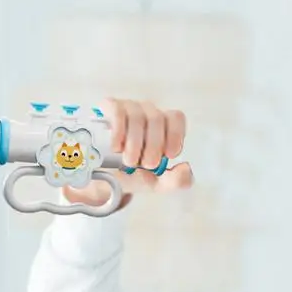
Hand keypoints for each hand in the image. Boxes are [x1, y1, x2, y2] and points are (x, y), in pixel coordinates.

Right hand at [63, 98, 193, 207]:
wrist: (105, 179)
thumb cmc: (134, 175)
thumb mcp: (158, 183)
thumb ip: (177, 181)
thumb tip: (187, 167)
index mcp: (164, 128)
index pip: (176, 118)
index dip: (175, 136)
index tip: (168, 155)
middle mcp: (148, 113)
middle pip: (157, 119)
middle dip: (153, 147)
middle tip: (146, 164)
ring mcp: (129, 108)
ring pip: (137, 117)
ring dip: (134, 144)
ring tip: (129, 161)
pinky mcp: (110, 107)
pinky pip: (118, 112)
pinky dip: (119, 133)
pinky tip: (116, 148)